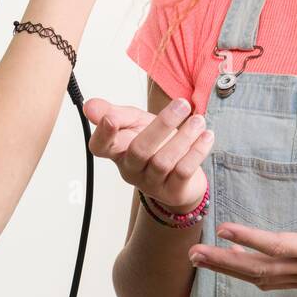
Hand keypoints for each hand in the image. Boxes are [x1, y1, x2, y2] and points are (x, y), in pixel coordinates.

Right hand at [83, 95, 211, 214]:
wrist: (180, 175)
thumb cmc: (154, 142)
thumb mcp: (134, 123)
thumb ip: (115, 113)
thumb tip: (89, 107)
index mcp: (116, 151)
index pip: (100, 147)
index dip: (102, 135)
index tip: (111, 119)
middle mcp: (131, 169)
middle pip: (139, 150)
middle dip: (162, 125)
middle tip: (183, 104)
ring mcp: (151, 183)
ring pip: (163, 161)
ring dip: (183, 137)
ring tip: (198, 120)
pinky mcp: (172, 192)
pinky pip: (183, 171)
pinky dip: (196, 152)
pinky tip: (206, 136)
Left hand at [187, 192, 296, 292]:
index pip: (278, 245)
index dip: (249, 238)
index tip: (222, 228)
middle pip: (259, 268)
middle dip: (223, 261)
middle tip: (192, 253)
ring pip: (260, 276)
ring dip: (228, 268)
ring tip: (199, 258)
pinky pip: (269, 279)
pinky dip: (245, 272)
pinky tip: (231, 260)